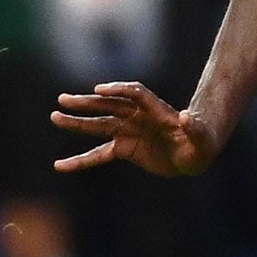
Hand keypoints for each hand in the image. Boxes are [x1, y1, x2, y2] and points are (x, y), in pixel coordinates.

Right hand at [51, 81, 220, 176]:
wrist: (194, 155)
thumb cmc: (202, 143)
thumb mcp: (202, 138)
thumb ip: (194, 128)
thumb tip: (185, 117)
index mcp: (157, 110)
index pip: (135, 94)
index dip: (118, 90)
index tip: (99, 90)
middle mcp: (138, 117)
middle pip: (110, 106)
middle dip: (88, 103)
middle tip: (63, 100)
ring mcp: (128, 131)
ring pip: (98, 125)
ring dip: (77, 122)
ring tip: (54, 116)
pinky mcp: (124, 148)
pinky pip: (98, 154)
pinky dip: (80, 160)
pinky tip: (60, 165)